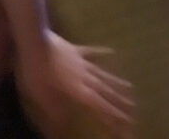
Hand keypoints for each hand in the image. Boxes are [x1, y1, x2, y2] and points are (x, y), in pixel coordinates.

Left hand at [17, 32, 134, 137]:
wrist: (34, 41)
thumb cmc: (35, 70)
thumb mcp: (41, 95)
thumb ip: (54, 111)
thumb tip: (63, 127)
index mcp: (77, 90)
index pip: (98, 105)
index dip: (112, 114)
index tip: (127, 121)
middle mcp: (84, 78)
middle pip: (104, 91)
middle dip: (119, 100)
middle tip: (133, 106)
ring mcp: (81, 62)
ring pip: (102, 73)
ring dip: (115, 81)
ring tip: (130, 86)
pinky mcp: (74, 49)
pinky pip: (91, 52)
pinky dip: (102, 52)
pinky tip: (112, 51)